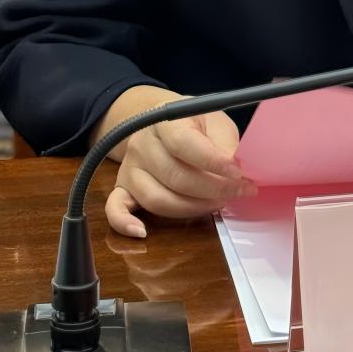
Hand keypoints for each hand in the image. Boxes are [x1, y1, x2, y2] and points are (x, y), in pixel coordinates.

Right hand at [105, 108, 256, 237]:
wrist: (162, 121)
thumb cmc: (195, 123)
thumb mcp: (215, 120)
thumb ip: (225, 141)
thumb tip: (234, 168)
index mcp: (165, 118)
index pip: (185, 143)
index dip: (213, 162)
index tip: (238, 173)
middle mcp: (142, 142)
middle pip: (174, 176)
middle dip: (212, 190)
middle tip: (238, 192)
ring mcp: (130, 167)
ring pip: (156, 199)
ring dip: (191, 209)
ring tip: (217, 204)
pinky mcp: (122, 187)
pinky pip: (114, 208)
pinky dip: (123, 223)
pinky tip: (142, 232)